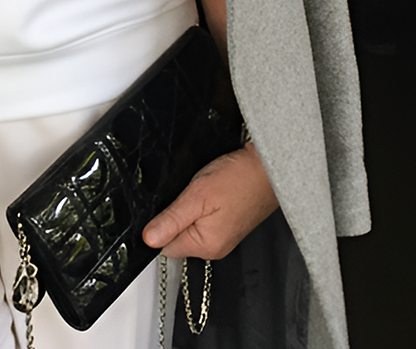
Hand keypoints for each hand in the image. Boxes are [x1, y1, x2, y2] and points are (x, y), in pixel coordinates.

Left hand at [142, 144, 277, 261]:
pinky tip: (208, 194)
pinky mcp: (228, 226)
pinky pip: (203, 221)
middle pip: (177, 237)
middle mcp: (215, 247)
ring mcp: (222, 237)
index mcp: (206, 245)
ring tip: (200, 192)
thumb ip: (171, 219)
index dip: (157, 226)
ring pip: (189, 227)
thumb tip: (148, 239)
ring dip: (187, 209)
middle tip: (187, 195)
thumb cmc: (239, 179)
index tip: (163, 206)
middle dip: (173, 216)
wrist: (267, 167)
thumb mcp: (197, 195)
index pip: (165, 246)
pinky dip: (200, 207)